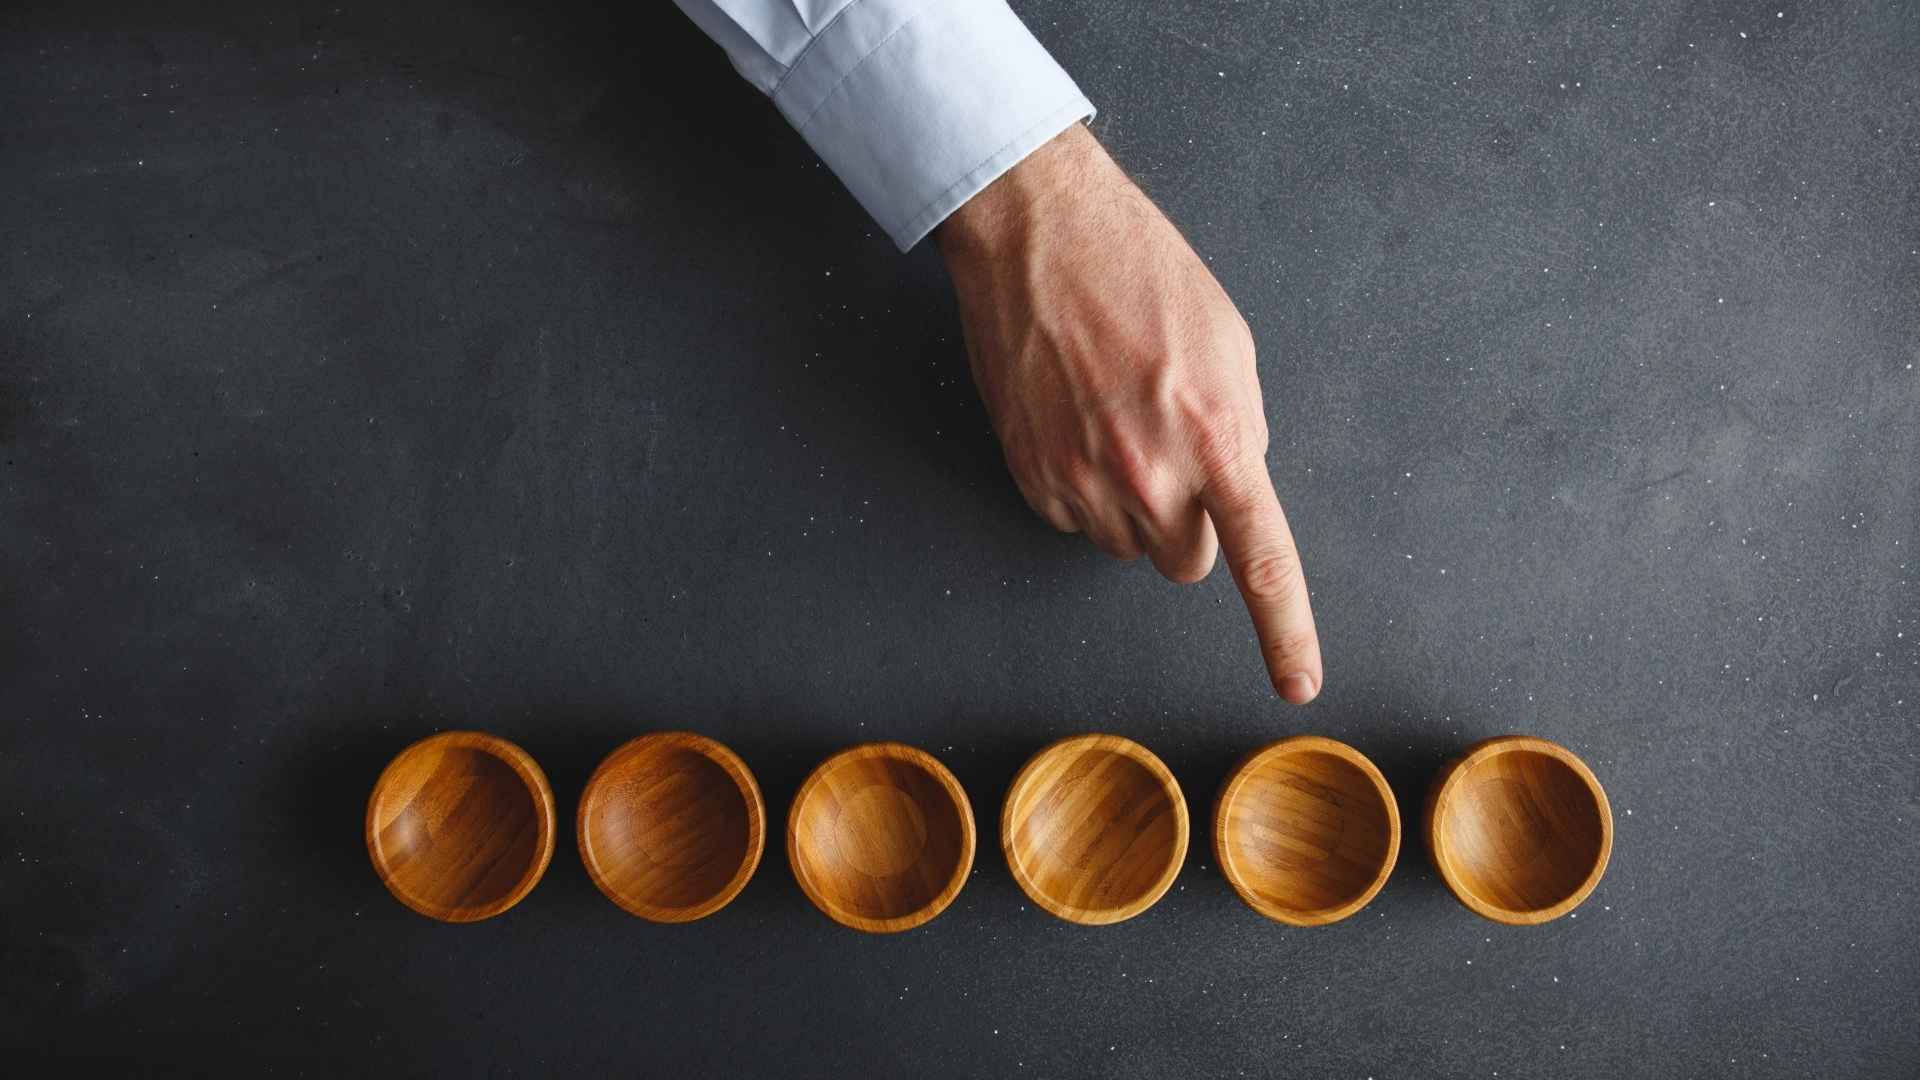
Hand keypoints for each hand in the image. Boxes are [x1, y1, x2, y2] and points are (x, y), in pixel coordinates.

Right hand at [936, 124, 1322, 703]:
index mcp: (1216, 435)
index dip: (1285, 630)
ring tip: (1116, 420)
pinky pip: (1072, 519)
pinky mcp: (1031, 476)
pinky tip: (1075, 420)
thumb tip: (1231, 487)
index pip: (1260, 559)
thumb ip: (1239, 429)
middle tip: (1170, 451)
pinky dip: (1080, 486)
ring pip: (1125, 544)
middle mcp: (1148, 471)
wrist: (1039, 234)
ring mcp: (1081, 479)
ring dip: (1132, 505)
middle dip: (1188, 524)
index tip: (1297, 684)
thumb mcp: (1228, 344)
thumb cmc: (1140, 271)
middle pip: (1183, 562)